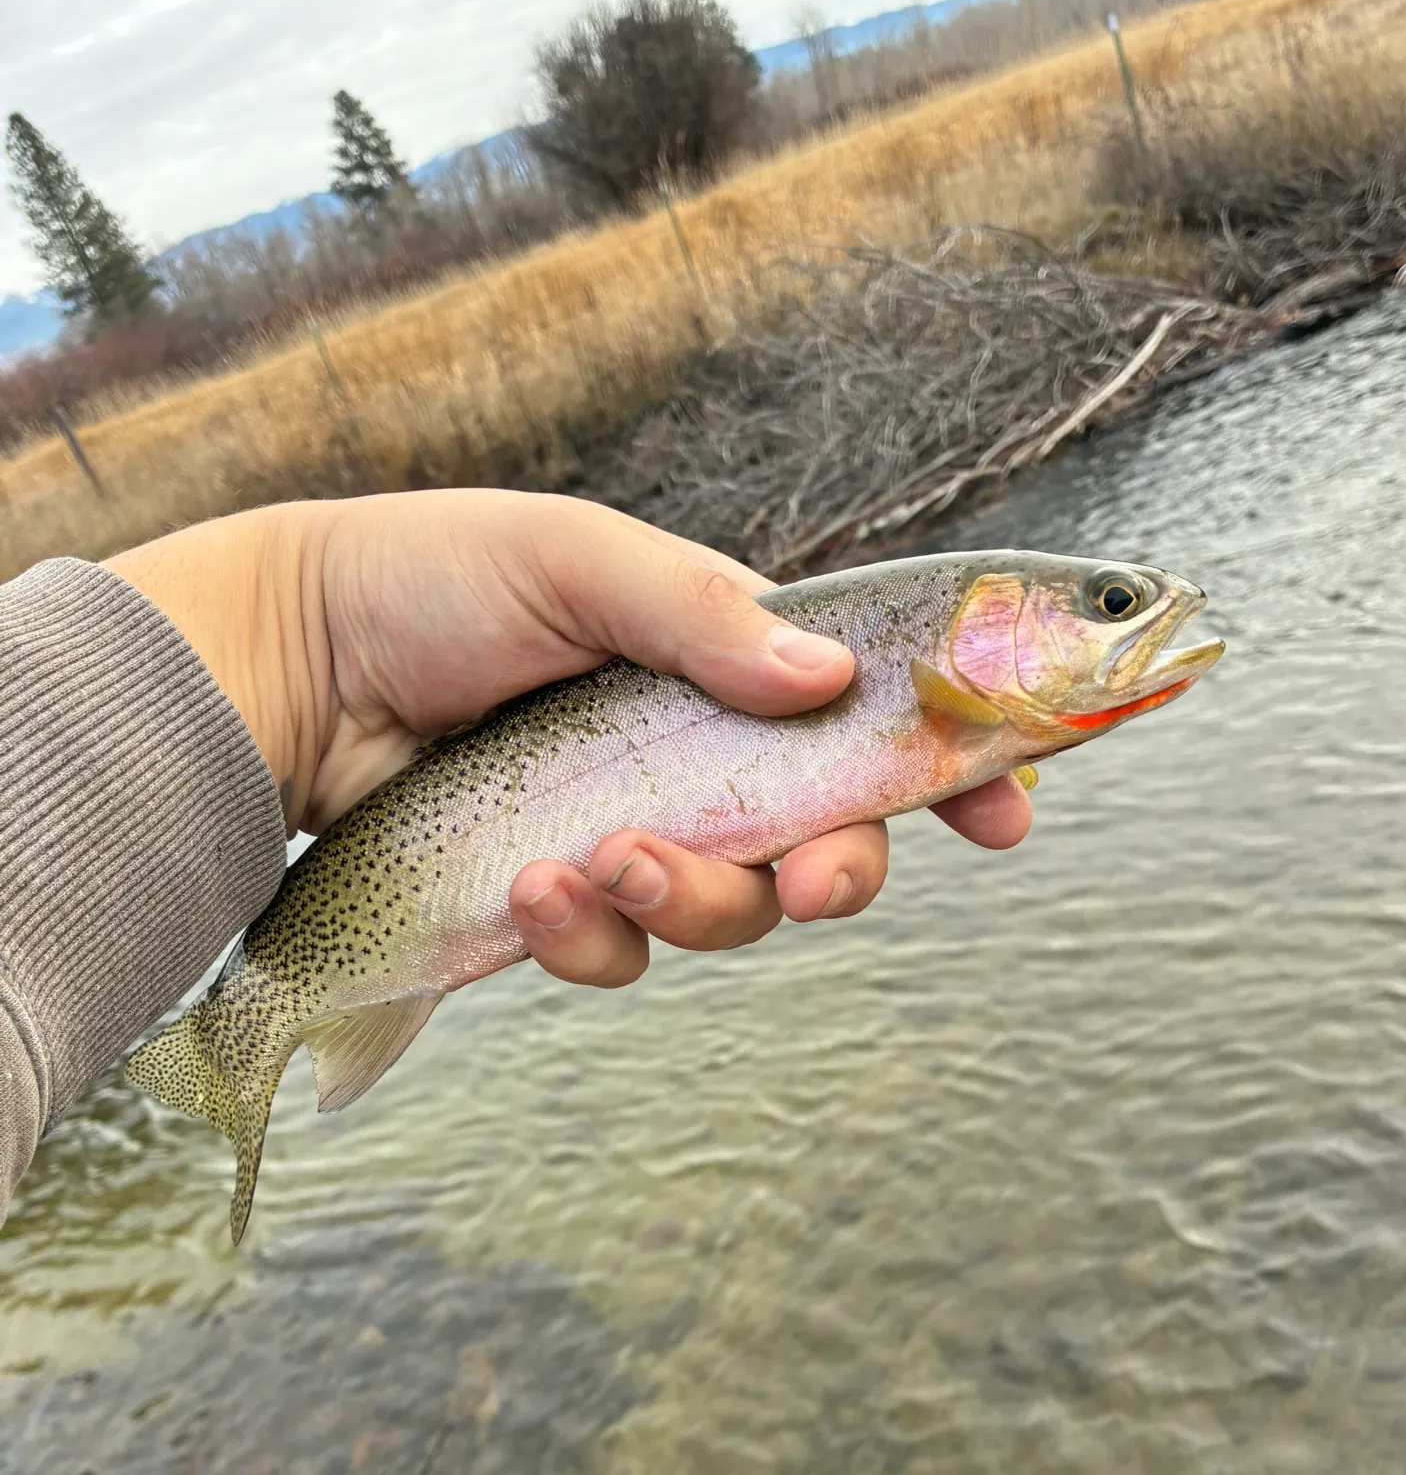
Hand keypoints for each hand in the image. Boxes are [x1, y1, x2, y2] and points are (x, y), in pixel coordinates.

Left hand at [106, 491, 1030, 987]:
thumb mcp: (574, 558)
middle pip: (826, 841)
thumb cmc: (433, 580)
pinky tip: (532, 887)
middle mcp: (700, 756)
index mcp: (728, 661)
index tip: (1006, 810)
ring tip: (601, 858)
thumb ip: (700, 611)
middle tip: (808, 880)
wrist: (295, 666)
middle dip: (837, 874)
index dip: (953, 765)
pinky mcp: (567, 899)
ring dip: (689, 902)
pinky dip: (590, 934)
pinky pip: (620, 952)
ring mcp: (638, 831)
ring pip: (730, 913)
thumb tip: (828, 675)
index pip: (872, 715)